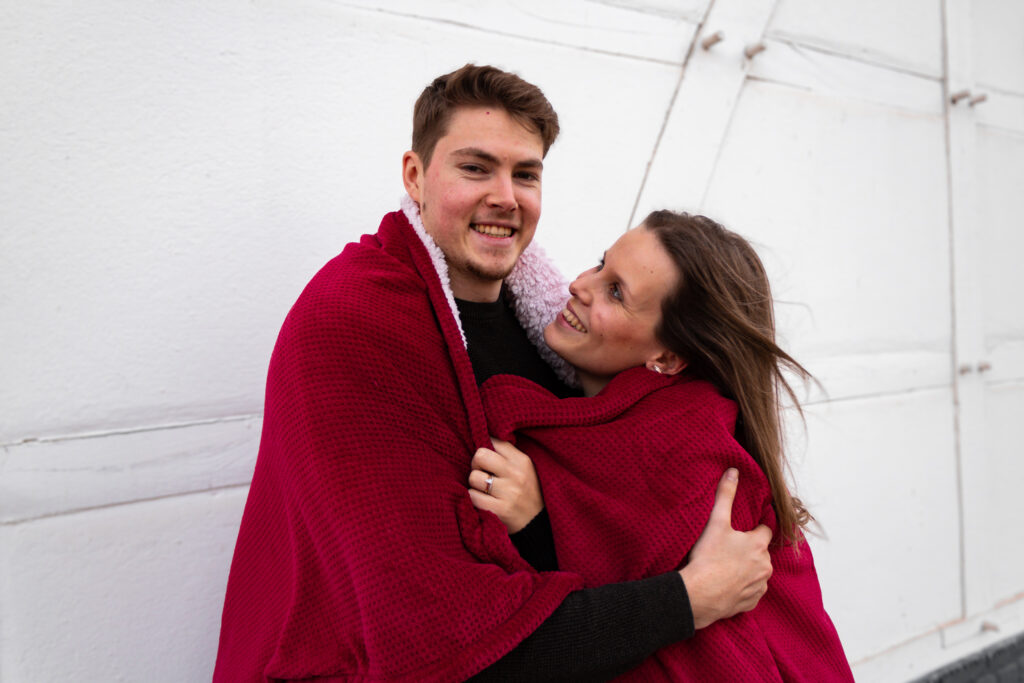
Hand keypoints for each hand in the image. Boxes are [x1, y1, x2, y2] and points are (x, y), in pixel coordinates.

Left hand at [468, 438, 543, 532]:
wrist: (537, 524)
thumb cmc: (526, 492)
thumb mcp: (525, 469)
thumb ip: (507, 455)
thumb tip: (482, 437)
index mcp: (522, 461)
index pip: (494, 441)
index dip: (486, 449)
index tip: (488, 459)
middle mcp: (516, 475)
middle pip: (480, 455)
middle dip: (476, 464)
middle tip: (482, 472)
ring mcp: (508, 493)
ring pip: (473, 477)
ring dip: (475, 484)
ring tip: (485, 489)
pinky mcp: (499, 510)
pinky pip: (472, 496)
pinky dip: (474, 498)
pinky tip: (483, 500)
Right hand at [679, 468, 772, 629]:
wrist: (700, 595)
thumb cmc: (708, 558)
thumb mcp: (716, 522)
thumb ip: (725, 495)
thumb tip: (733, 471)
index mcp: (759, 544)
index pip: (766, 529)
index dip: (756, 527)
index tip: (745, 528)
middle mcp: (765, 565)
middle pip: (761, 552)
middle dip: (749, 549)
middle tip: (728, 548)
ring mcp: (760, 585)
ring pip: (757, 572)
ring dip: (747, 569)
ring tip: (726, 566)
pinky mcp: (752, 602)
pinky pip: (751, 591)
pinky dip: (742, 587)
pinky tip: (727, 584)